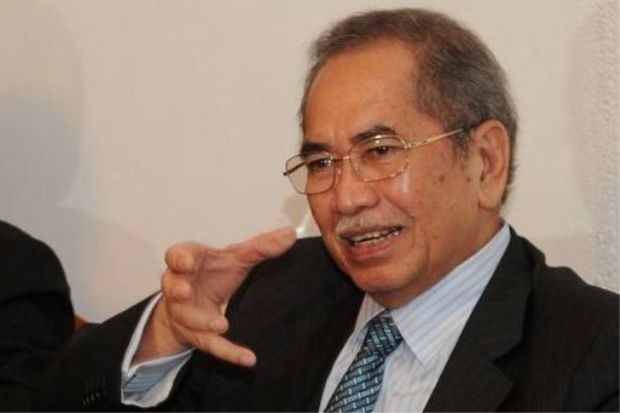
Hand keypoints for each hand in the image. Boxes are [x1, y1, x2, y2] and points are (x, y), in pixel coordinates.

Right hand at [135, 227, 295, 366]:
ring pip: (188, 318)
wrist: (196, 302)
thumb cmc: (213, 272)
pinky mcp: (198, 335)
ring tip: (221, 324)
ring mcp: (187, 312)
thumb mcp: (236, 257)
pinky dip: (230, 352)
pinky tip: (248, 358)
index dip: (181, 259)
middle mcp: (181, 286)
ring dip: (202, 321)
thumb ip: (261, 246)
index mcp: (190, 262)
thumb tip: (290, 234)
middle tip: (185, 292)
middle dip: (177, 289)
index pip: (178, 255)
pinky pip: (212, 345)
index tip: (188, 262)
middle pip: (172, 286)